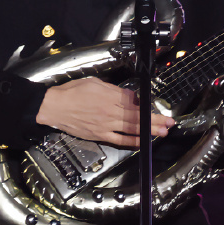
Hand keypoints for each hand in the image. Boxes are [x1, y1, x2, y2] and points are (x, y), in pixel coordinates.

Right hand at [35, 77, 174, 146]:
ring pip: (132, 129)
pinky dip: (133, 142)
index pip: (135, 102)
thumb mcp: (95, 82)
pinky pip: (120, 140)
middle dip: (156, 120)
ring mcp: (106, 125)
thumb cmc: (72, 92)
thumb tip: (130, 96)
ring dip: (150, 131)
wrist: (53, 107)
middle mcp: (110, 111)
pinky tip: (143, 142)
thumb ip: (114, 90)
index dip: (148, 107)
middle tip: (170, 123)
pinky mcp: (99, 135)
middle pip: (138, 117)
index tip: (159, 109)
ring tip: (163, 132)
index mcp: (110, 96)